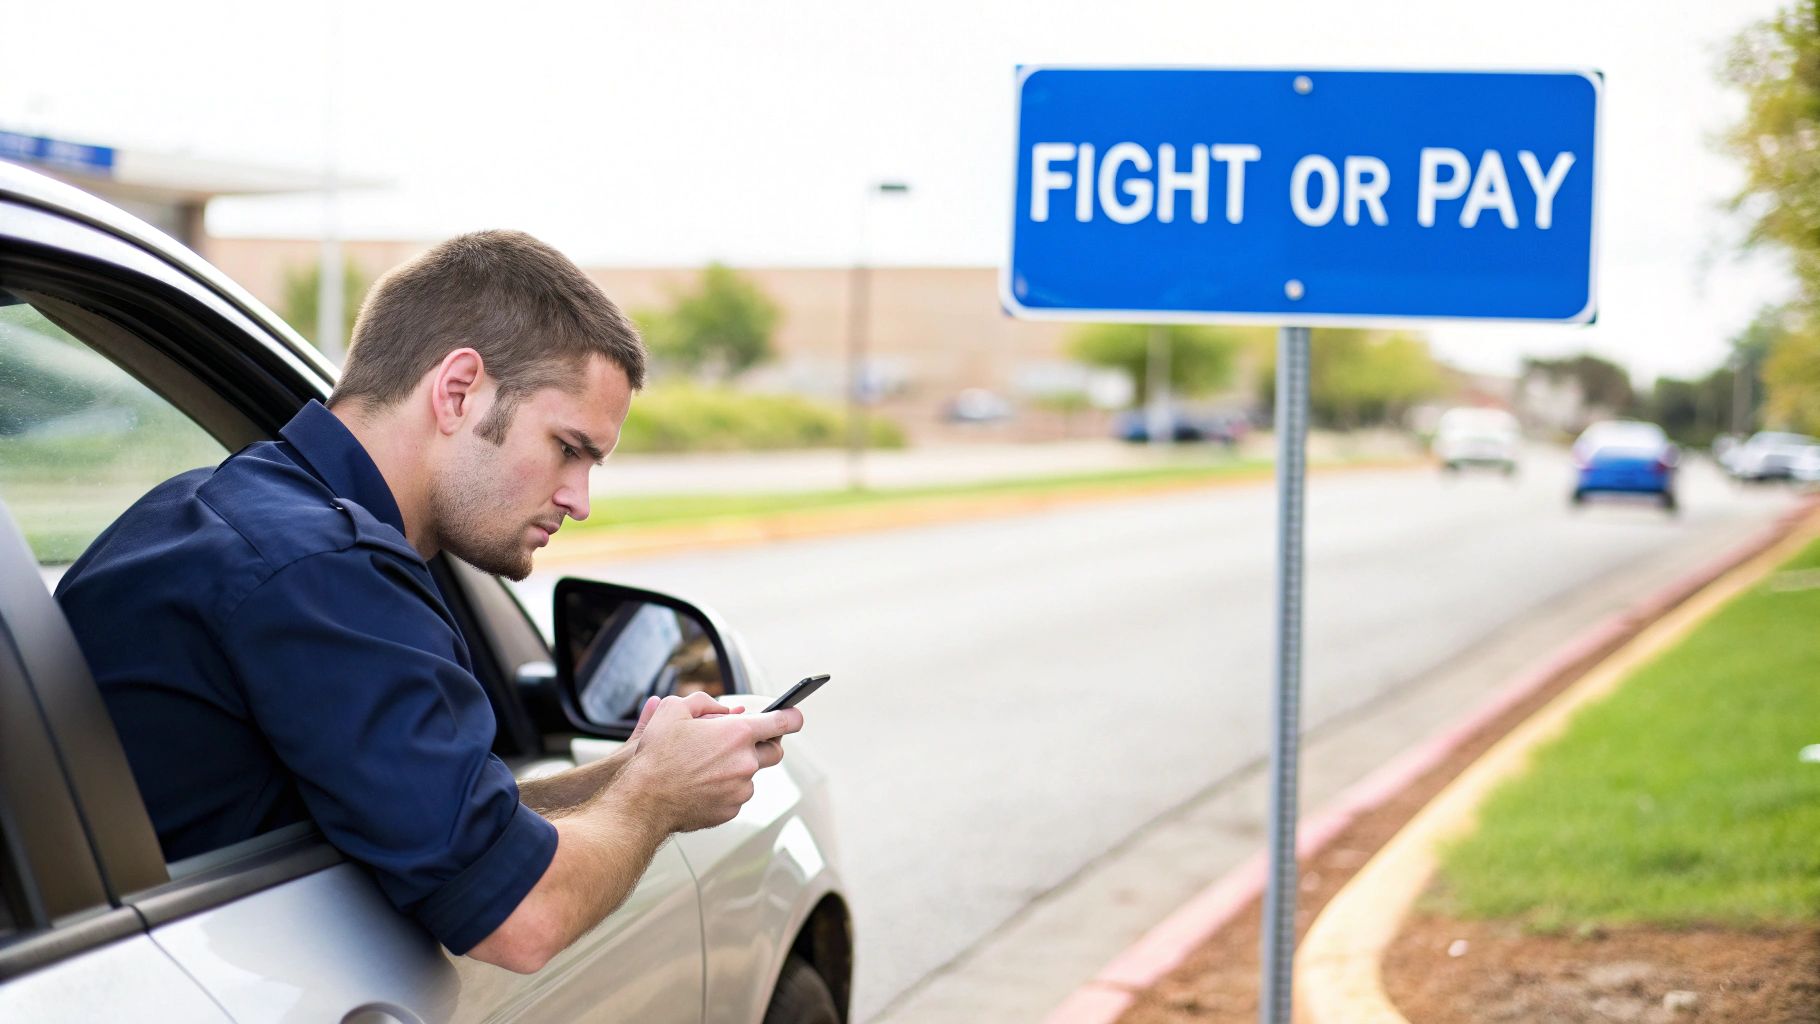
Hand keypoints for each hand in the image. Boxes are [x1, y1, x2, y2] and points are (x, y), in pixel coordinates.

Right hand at [623, 693, 804, 832]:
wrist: (644, 800)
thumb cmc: (656, 755)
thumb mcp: (674, 709)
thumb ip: (706, 702)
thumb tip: (726, 710)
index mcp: (737, 733)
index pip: (783, 721)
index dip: (793, 715)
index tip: (794, 715)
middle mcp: (746, 762)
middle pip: (775, 751)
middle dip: (765, 744)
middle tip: (742, 742)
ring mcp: (741, 788)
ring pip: (752, 774)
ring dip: (738, 768)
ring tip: (706, 766)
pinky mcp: (732, 809)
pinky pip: (737, 794)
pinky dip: (726, 788)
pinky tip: (702, 784)